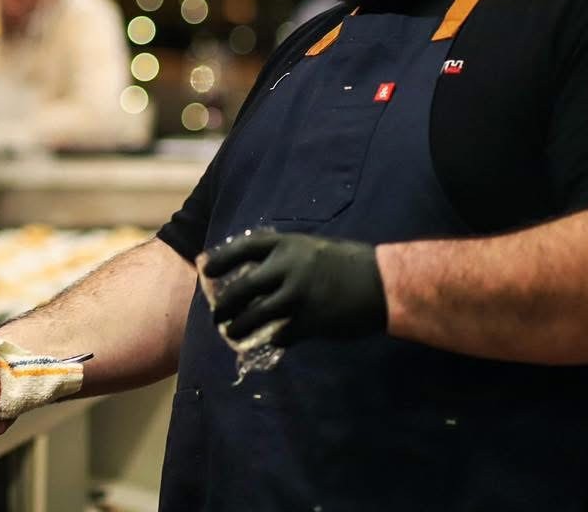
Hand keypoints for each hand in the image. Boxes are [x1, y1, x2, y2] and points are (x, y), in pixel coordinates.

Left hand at [201, 229, 387, 346]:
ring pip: (255, 315)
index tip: (205, 268)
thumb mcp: (312, 248)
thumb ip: (285, 257)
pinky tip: (270, 341)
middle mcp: (287, 269)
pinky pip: (281, 334)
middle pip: (243, 288)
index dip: (221, 259)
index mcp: (288, 246)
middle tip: (215, 314)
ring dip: (239, 327)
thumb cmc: (348, 262)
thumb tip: (257, 270)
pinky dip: (273, 339)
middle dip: (224, 304)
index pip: (243, 249)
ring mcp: (297, 296)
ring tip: (231, 333)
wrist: (382, 284)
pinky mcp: (309, 321)